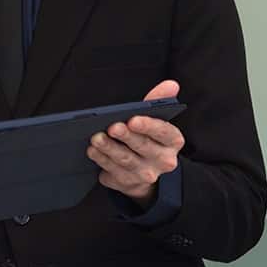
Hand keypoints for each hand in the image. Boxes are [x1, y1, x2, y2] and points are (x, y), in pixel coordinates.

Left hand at [87, 80, 185, 206]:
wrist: (145, 170)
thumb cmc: (148, 138)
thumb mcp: (154, 119)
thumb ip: (158, 100)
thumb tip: (171, 84)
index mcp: (172, 141)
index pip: (164, 132)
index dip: (149, 126)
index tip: (133, 119)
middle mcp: (163, 161)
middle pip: (143, 147)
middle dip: (126, 136)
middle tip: (112, 127)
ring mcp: (145, 174)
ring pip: (125, 160)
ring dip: (109, 148)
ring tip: (96, 138)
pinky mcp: (127, 183)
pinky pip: (112, 172)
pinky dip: (101, 160)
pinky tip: (93, 151)